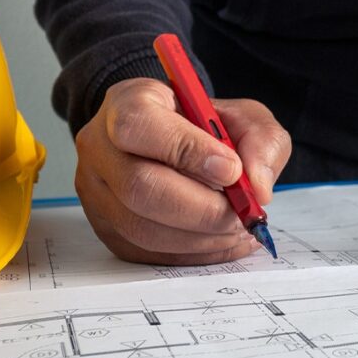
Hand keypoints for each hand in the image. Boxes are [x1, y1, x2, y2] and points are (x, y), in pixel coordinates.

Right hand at [74, 77, 291, 264]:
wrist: (174, 144)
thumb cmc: (203, 127)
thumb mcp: (242, 116)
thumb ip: (260, 140)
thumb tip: (257, 187)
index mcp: (127, 104)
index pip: (140, 126)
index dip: (188, 152)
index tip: (231, 170)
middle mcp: (101, 148)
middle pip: (139, 187)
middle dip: (202, 208)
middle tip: (241, 213)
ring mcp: (97, 193)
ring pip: (143, 228)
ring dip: (201, 236)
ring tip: (238, 228)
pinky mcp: (108, 230)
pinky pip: (148, 253)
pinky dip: (195, 253)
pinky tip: (223, 240)